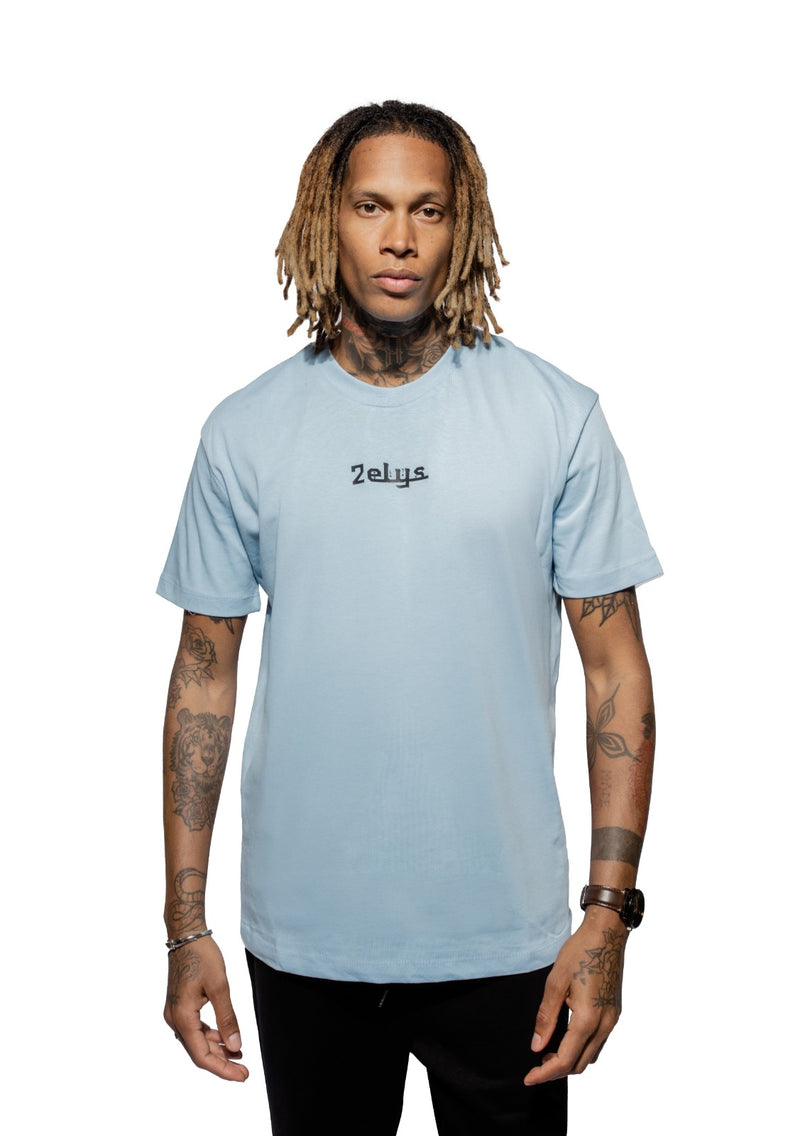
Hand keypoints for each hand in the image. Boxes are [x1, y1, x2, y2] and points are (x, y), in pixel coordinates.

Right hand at [164, 935, 248, 1080]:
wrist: (186, 935)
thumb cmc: (202, 956)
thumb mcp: (219, 987)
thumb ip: (227, 1018)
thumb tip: (235, 1046)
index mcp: (182, 1017)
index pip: (201, 1056)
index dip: (222, 1069)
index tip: (243, 1075)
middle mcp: (174, 1019)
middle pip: (198, 1052)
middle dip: (222, 1063)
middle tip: (245, 1070)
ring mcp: (175, 1013)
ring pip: (196, 1042)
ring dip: (217, 1050)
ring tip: (239, 1054)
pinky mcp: (180, 1007)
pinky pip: (195, 1030)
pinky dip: (210, 1036)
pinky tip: (225, 1038)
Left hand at [524, 908, 627, 1084]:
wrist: (607, 934)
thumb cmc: (579, 952)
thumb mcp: (555, 982)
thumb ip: (546, 1017)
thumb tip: (536, 1046)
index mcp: (587, 1019)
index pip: (565, 1060)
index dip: (545, 1073)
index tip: (528, 1078)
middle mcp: (604, 1024)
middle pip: (579, 1064)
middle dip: (557, 1069)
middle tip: (536, 1063)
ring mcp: (612, 1019)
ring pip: (591, 1055)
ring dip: (570, 1059)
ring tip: (549, 1049)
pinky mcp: (614, 1013)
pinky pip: (599, 1042)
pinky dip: (582, 1048)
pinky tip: (567, 1035)